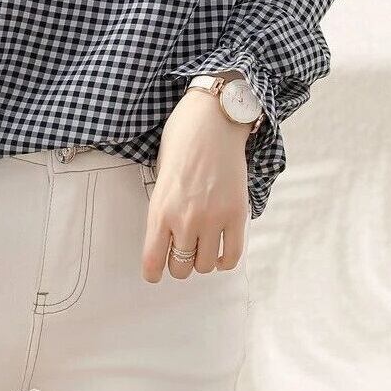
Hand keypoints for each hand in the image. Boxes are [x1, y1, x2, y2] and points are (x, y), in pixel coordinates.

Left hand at [141, 75, 251, 282]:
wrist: (214, 118)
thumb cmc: (183, 137)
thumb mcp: (160, 173)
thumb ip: (163, 205)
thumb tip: (168, 232)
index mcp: (160, 208)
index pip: (153, 260)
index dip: (153, 272)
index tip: (155, 272)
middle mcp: (185, 219)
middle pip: (181, 268)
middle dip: (178, 264)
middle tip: (180, 251)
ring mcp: (213, 218)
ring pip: (205, 266)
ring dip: (201, 260)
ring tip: (201, 244)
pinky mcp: (237, 214)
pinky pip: (232, 256)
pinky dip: (224, 259)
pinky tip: (219, 248)